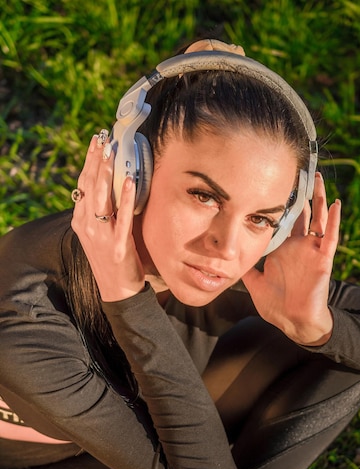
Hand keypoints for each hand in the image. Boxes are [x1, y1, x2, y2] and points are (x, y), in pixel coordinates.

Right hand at [71, 133, 144, 301]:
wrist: (117, 291)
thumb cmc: (112, 259)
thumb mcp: (100, 233)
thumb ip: (101, 212)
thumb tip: (110, 185)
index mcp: (80, 221)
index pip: (83, 184)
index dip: (89, 161)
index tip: (96, 141)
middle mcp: (86, 225)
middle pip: (90, 186)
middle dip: (96, 159)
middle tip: (103, 138)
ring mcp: (101, 236)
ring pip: (102, 197)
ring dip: (107, 172)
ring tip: (113, 152)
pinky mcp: (118, 246)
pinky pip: (122, 217)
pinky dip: (126, 198)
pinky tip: (130, 181)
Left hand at [242, 172, 340, 345]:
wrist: (293, 322)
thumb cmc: (276, 305)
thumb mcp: (254, 283)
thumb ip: (243, 269)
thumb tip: (225, 260)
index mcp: (282, 250)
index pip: (281, 222)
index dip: (278, 204)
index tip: (271, 183)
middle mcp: (298, 247)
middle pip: (301, 214)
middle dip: (299, 194)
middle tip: (297, 170)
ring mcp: (311, 252)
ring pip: (318, 219)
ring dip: (319, 199)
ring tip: (317, 178)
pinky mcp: (322, 260)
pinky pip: (331, 238)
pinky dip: (334, 221)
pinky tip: (336, 204)